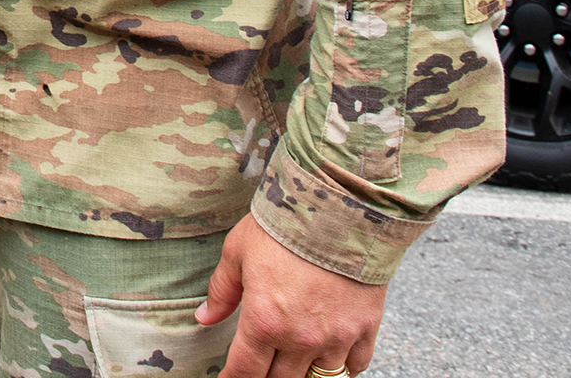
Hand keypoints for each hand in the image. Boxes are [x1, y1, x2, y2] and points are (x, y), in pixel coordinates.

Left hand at [199, 213, 385, 377]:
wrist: (340, 209)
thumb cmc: (285, 227)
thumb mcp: (238, 251)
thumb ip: (222, 290)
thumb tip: (205, 317)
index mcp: (264, 322)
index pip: (244, 372)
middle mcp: (300, 339)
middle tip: (260, 367)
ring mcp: (336, 337)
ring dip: (304, 375)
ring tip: (293, 365)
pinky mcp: (365, 328)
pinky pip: (355, 366)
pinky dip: (343, 368)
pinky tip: (331, 359)